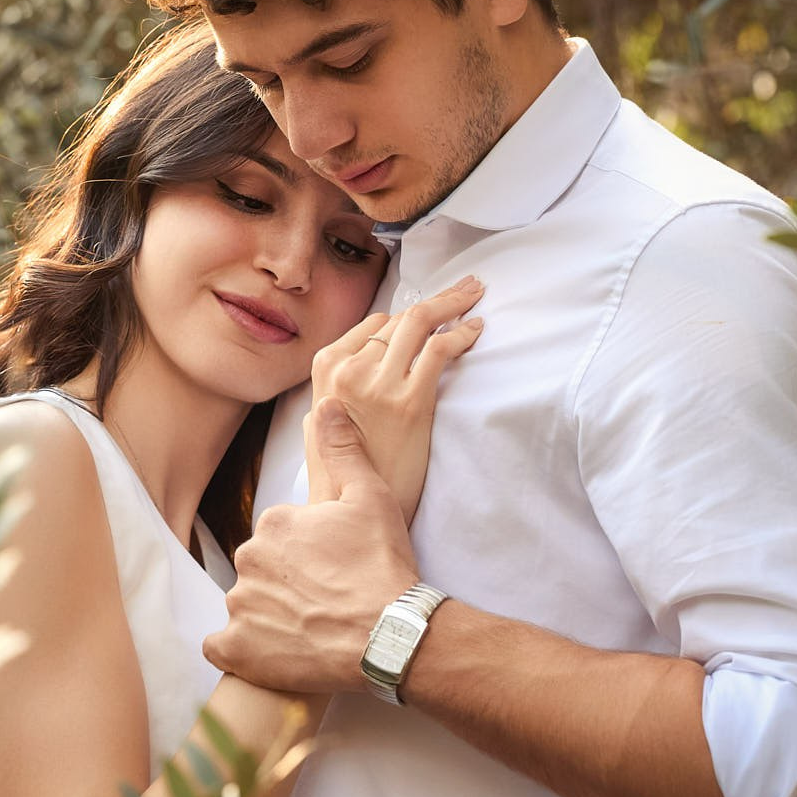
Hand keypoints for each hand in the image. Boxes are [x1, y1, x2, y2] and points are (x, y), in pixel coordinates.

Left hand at [204, 398, 418, 693]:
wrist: (389, 634)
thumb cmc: (383, 565)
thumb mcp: (371, 495)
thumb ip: (343, 448)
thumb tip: (327, 403)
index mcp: (273, 522)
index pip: (280, 534)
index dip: (308, 552)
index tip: (335, 566)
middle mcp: (248, 559)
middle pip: (262, 568)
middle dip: (287, 582)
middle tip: (326, 599)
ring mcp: (240, 607)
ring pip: (247, 605)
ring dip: (270, 615)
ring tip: (312, 629)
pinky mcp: (238, 650)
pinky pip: (222, 648)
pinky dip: (241, 650)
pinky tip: (270, 652)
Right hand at [307, 276, 482, 520]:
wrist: (348, 510)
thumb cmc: (338, 473)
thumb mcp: (320, 423)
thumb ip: (337, 388)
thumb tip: (359, 365)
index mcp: (327, 368)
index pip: (374, 325)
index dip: (408, 316)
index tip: (432, 310)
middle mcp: (350, 368)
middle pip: (400, 319)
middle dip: (437, 299)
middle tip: (465, 287)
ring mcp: (380, 383)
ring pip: (420, 323)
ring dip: (453, 303)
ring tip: (474, 293)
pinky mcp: (411, 402)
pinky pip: (440, 351)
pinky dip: (461, 334)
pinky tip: (476, 330)